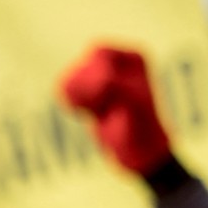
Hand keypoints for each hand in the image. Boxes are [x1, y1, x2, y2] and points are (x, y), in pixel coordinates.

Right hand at [59, 46, 172, 175]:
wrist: (140, 155)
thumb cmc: (142, 128)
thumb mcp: (133, 104)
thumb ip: (115, 85)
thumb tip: (101, 78)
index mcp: (134, 57)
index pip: (99, 52)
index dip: (95, 74)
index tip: (108, 97)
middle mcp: (120, 62)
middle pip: (83, 63)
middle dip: (87, 88)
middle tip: (101, 108)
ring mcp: (104, 77)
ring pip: (72, 75)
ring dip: (77, 95)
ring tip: (94, 111)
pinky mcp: (92, 93)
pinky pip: (65, 87)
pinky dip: (70, 101)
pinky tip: (83, 113)